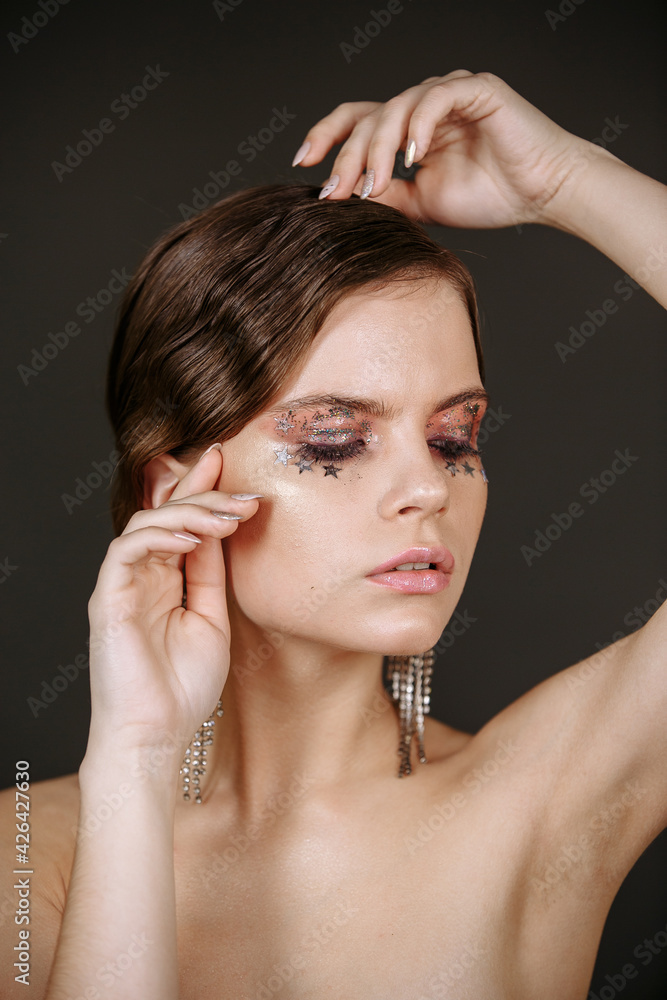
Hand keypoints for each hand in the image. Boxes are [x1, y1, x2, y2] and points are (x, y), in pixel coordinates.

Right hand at [85, 445, 259, 756]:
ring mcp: (122, 585)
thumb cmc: (183, 688)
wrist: (157, 734)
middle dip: (204, 494)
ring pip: (146, 523)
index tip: (229, 462)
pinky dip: (159, 535)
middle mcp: (142, 576)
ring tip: (228, 517)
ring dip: (189, 513)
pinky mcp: (107, 597)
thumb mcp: (212, 619)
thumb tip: (223, 527)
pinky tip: (193, 538)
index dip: (202, 490)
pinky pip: (127, 549)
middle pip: (166, 514)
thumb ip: (211, 573)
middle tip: (242, 492)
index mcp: (166, 580)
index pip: (183, 523)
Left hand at [295, 70, 591, 228]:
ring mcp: (448, 93)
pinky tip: (411, 156)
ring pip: (396, 107)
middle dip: (347, 156)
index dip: (327, 137)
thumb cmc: (492, 196)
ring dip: (378, 148)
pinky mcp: (476, 89)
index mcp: (409, 129)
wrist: (542, 194)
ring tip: (374, 183)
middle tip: (337, 190)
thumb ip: (388, 196)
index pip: (357, 122)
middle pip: (369, 116)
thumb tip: (345, 198)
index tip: (302, 163)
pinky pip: (436, 98)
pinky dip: (419, 126)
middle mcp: (423, 107)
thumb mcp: (423, 204)